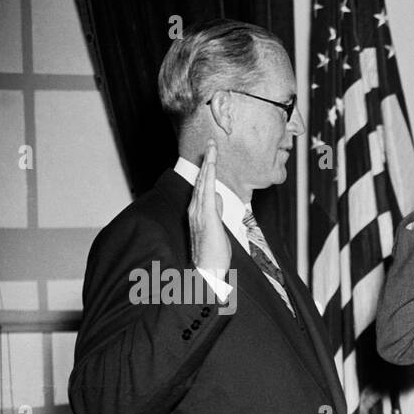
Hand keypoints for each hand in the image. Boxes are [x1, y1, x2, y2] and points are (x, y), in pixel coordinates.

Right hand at [189, 139, 230, 273]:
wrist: (207, 270)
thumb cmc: (212, 253)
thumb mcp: (217, 226)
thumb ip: (216, 210)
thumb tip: (218, 197)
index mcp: (197, 211)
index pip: (202, 186)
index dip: (206, 169)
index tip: (211, 154)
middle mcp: (195, 209)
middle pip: (201, 180)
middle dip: (207, 160)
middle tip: (212, 143)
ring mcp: (199, 212)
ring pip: (204, 182)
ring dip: (208, 163)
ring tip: (213, 147)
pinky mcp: (206, 216)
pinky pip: (207, 191)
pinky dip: (209, 177)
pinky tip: (212, 165)